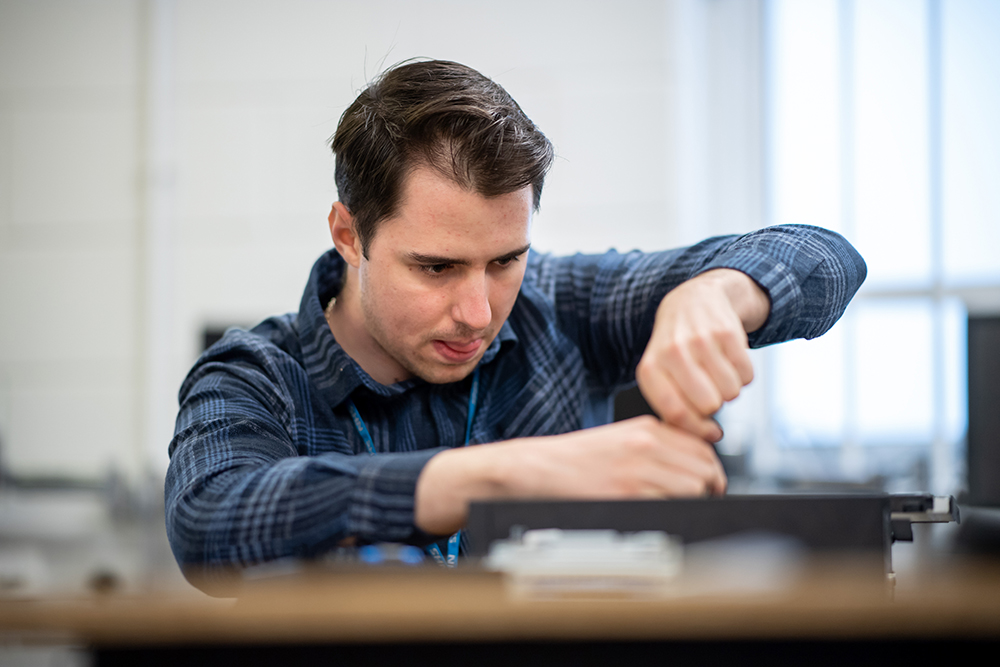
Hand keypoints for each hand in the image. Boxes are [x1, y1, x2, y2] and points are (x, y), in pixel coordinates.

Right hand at [414, 416, 725, 534]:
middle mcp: (647, 443)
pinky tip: (654, 515)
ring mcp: (638, 468)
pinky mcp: (627, 494)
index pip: (704, 447)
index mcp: (646, 428)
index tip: (707, 485)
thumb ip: (656, 447)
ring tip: (672, 508)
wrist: (533, 469)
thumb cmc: (572, 461)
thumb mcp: (619, 439)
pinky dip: (670, 514)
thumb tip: (695, 466)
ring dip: (691, 502)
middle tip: (695, 503)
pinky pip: (671, 505)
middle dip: (708, 489)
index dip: (711, 471)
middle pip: (706, 467)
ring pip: (695, 487)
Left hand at [636, 269, 767, 441]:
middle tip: (709, 390)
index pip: (676, 414)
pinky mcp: (727, 332)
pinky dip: (743, 375)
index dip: (698, 431)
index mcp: (650, 369)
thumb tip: (707, 438)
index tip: (711, 433)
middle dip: (714, 405)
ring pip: (731, 392)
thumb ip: (675, 409)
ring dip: (730, 389)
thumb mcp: (661, 375)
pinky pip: (747, 375)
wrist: (693, 301)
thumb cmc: (676, 349)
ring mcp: (700, 341)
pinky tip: (729, 360)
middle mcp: (672, 353)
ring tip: (717, 372)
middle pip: (708, 406)